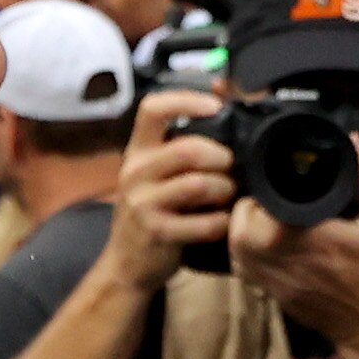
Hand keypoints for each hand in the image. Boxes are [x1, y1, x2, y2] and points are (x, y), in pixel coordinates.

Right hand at [102, 90, 233, 292]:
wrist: (127, 263)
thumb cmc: (152, 210)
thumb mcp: (156, 173)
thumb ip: (181, 143)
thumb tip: (221, 94)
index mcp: (138, 151)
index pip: (153, 109)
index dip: (187, 100)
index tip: (216, 106)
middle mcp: (135, 172)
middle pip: (188, 149)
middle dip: (221, 157)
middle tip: (230, 167)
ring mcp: (143, 204)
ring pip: (198, 185)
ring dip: (224, 189)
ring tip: (227, 194)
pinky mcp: (157, 233)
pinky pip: (204, 223)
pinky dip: (221, 222)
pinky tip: (221, 222)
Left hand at [230, 138, 358, 358]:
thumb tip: (350, 139)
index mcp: (307, 236)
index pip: (262, 204)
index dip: (264, 186)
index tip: (277, 177)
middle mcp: (282, 258)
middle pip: (240, 224)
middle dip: (251, 205)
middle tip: (269, 196)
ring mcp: (272, 280)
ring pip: (234, 246)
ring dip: (243, 227)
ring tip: (264, 215)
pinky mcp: (269, 294)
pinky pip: (241, 267)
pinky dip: (243, 251)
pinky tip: (262, 241)